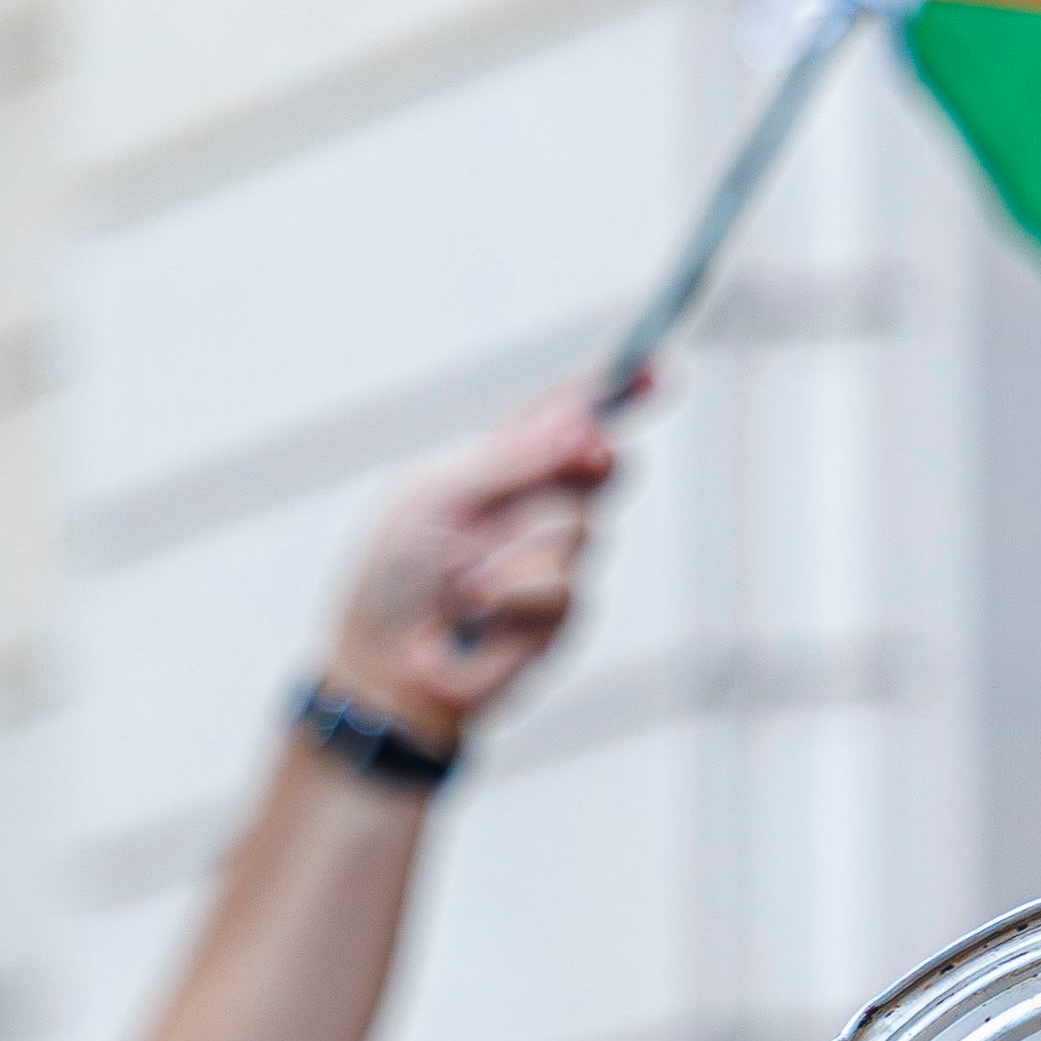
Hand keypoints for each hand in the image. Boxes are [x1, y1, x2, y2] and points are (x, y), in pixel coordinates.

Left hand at [318, 388, 619, 753]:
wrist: (385, 669)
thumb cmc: (393, 578)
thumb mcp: (437, 499)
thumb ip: (507, 460)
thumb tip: (577, 423)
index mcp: (499, 466)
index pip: (563, 420)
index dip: (611, 395)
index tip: (655, 371)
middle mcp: (533, 507)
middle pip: (599, 464)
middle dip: (588, 459)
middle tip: (586, 453)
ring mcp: (552, 560)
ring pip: (581, 527)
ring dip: (518, 549)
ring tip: (464, 580)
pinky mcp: (562, 614)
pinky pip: (565, 586)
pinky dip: (514, 595)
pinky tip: (478, 615)